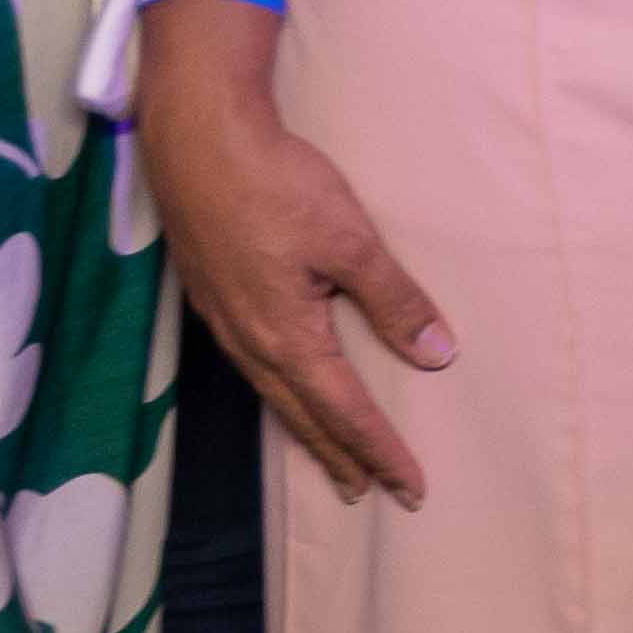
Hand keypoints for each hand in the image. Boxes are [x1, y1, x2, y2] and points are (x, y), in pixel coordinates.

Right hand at [135, 5, 449, 506]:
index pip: (346, 413)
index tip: (413, 488)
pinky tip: (285, 387)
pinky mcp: (212, 296)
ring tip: (333, 460)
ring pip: (274, 395)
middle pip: (303, 417)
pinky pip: (252, 368)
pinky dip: (279, 394)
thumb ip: (393, 300)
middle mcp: (250, 343)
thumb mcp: (349, 240)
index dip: (381, 451)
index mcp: (287, 338)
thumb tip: (437, 355)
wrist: (195, 139)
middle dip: (342, 457)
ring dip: (307, 430)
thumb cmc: (275, 184)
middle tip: (372, 494)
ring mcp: (224, 322)